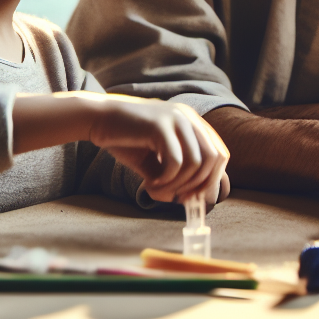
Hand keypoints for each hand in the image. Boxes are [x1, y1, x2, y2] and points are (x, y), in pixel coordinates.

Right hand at [88, 99, 231, 204]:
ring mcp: (176, 118)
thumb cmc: (127, 140)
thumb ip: (176, 175)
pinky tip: (149, 183)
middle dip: (200, 185)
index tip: (194, 197)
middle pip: (215, 158)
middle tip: (180, 198)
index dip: (213, 179)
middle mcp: (189, 118)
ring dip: (179, 185)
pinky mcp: (160, 125)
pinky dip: (166, 180)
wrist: (98, 119)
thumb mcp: (156, 161)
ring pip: (196, 162)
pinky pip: (175, 161)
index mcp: (193, 123)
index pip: (221, 154)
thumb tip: (193, 200)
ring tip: (157, 190)